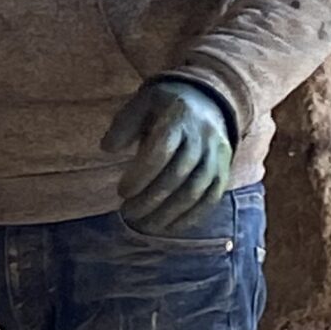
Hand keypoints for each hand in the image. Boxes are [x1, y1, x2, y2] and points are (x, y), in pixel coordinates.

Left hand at [103, 78, 233, 231]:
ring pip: (194, 191)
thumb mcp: (142, 103)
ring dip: (168, 213)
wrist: (207, 101)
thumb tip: (107, 148)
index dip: (141, 175)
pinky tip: (168, 227)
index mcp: (179, 117)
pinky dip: (190, 217)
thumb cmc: (164, 106)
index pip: (161, 151)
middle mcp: (202, 138)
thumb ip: (124, 124)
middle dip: (150, 199)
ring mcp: (216, 156)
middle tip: (128, 213)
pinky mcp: (223, 172)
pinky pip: (210, 199)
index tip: (122, 192)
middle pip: (177, 175)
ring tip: (144, 225)